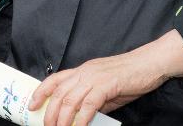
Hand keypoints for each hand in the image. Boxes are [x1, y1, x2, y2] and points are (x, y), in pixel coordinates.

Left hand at [29, 31, 182, 125]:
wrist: (150, 64)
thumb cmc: (130, 77)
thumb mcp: (106, 88)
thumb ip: (93, 100)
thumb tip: (83, 116)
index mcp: (82, 70)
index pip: (55, 79)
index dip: (41, 91)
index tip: (32, 104)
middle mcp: (85, 72)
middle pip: (59, 92)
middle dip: (50, 111)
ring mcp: (95, 77)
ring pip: (71, 98)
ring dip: (62, 117)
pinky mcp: (107, 85)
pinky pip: (90, 103)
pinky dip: (82, 117)